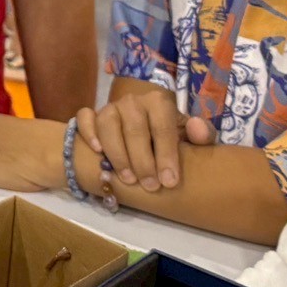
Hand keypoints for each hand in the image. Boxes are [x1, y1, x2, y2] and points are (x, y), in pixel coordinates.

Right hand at [79, 87, 210, 190]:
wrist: (144, 130)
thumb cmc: (167, 137)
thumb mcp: (188, 136)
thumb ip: (201, 135)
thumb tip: (198, 130)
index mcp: (159, 102)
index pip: (162, 127)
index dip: (167, 155)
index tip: (170, 182)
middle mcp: (133, 101)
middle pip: (135, 128)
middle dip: (143, 160)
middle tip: (151, 186)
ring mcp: (109, 107)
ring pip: (108, 125)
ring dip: (117, 153)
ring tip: (127, 179)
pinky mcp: (91, 115)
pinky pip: (84, 119)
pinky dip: (89, 132)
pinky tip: (97, 151)